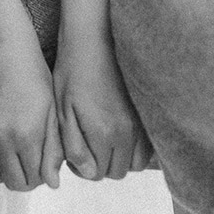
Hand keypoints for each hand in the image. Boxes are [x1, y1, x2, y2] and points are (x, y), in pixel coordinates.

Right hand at [0, 33, 63, 191]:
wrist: (3, 50)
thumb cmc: (33, 75)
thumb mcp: (51, 110)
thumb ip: (53, 149)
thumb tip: (53, 183)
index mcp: (27, 134)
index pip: (36, 179)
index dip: (44, 175)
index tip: (46, 162)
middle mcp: (2, 139)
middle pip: (15, 182)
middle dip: (28, 178)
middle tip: (34, 160)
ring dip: (9, 170)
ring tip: (18, 151)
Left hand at [53, 35, 153, 180]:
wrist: (95, 39)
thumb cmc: (73, 72)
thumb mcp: (64, 111)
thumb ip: (74, 147)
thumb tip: (88, 172)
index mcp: (104, 134)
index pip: (98, 173)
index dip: (84, 168)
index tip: (76, 151)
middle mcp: (128, 132)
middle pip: (119, 171)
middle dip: (103, 164)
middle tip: (89, 145)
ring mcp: (143, 122)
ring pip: (138, 161)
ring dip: (122, 157)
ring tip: (105, 139)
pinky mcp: (149, 112)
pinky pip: (149, 144)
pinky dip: (136, 146)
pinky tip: (120, 129)